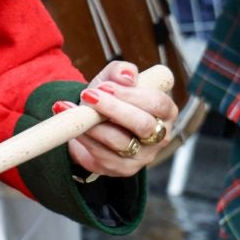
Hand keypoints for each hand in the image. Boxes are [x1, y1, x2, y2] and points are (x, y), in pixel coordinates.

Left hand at [61, 61, 178, 178]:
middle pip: (143, 124)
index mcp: (166, 111)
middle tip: (88, 95)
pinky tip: (73, 127)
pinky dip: (85, 138)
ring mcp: (143, 155)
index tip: (105, 86)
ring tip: (74, 110)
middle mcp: (160, 136)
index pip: (158, 103)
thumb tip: (127, 75)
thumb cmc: (110, 98)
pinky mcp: (122, 168)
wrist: (93, 124)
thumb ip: (120, 71)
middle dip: (113, 109)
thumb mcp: (113, 79)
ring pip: (120, 141)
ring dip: (94, 124)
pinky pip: (102, 154)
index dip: (131, 94)